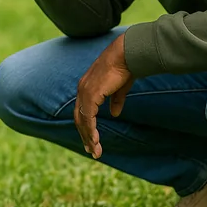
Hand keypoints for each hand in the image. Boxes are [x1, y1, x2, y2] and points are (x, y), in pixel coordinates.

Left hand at [74, 33, 133, 159]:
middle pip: (79, 118)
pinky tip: (95, 141)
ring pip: (82, 120)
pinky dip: (91, 130)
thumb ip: (116, 100)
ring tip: (95, 151)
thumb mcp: (119, 88)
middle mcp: (82, 89)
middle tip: (92, 151)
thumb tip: (115, 114)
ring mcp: (85, 91)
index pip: (82, 110)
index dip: (86, 126)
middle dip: (85, 135)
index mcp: (87, 86)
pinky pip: (88, 117)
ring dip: (88, 137)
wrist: (127, 55)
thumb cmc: (125, 68)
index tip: (92, 140)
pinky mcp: (91, 94)